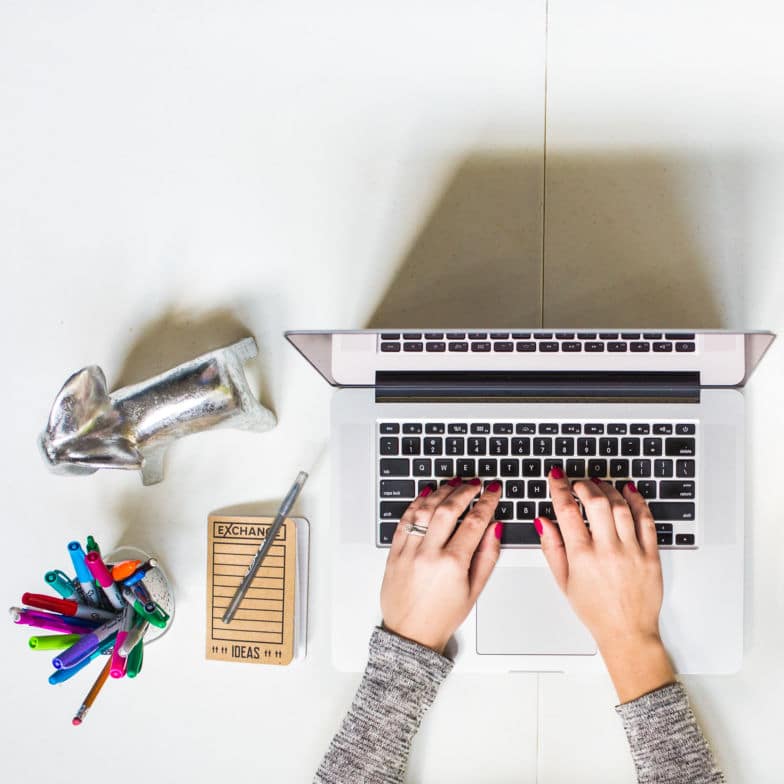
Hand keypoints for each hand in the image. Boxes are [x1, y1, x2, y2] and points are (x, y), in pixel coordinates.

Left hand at [381, 478, 502, 653]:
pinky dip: (417, 503)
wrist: (410, 633)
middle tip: (476, 483)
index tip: (493, 491)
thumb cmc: (443, 616)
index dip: (487, 502)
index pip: (474, 522)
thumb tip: (495, 528)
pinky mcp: (394, 552)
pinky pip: (405, 520)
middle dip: (465, 491)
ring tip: (454, 483)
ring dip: (441, 492)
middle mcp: (429, 554)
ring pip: (425, 509)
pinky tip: (428, 494)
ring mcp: (409, 551)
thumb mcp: (474, 590)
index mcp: (452, 564)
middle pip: (448, 509)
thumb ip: (487, 556)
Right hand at [537, 469, 674, 701]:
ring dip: (608, 490)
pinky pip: (646, 520)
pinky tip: (628, 492)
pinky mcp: (650, 555)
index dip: (559, 489)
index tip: (556, 477)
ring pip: (621, 507)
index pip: (567, 511)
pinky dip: (637, 501)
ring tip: (599, 484)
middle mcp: (608, 551)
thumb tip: (544, 522)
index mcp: (582, 557)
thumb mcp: (564, 581)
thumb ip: (552, 548)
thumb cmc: (594, 610)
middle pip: (596, 503)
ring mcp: (632, 551)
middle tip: (578, 482)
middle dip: (584, 485)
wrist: (627, 632)